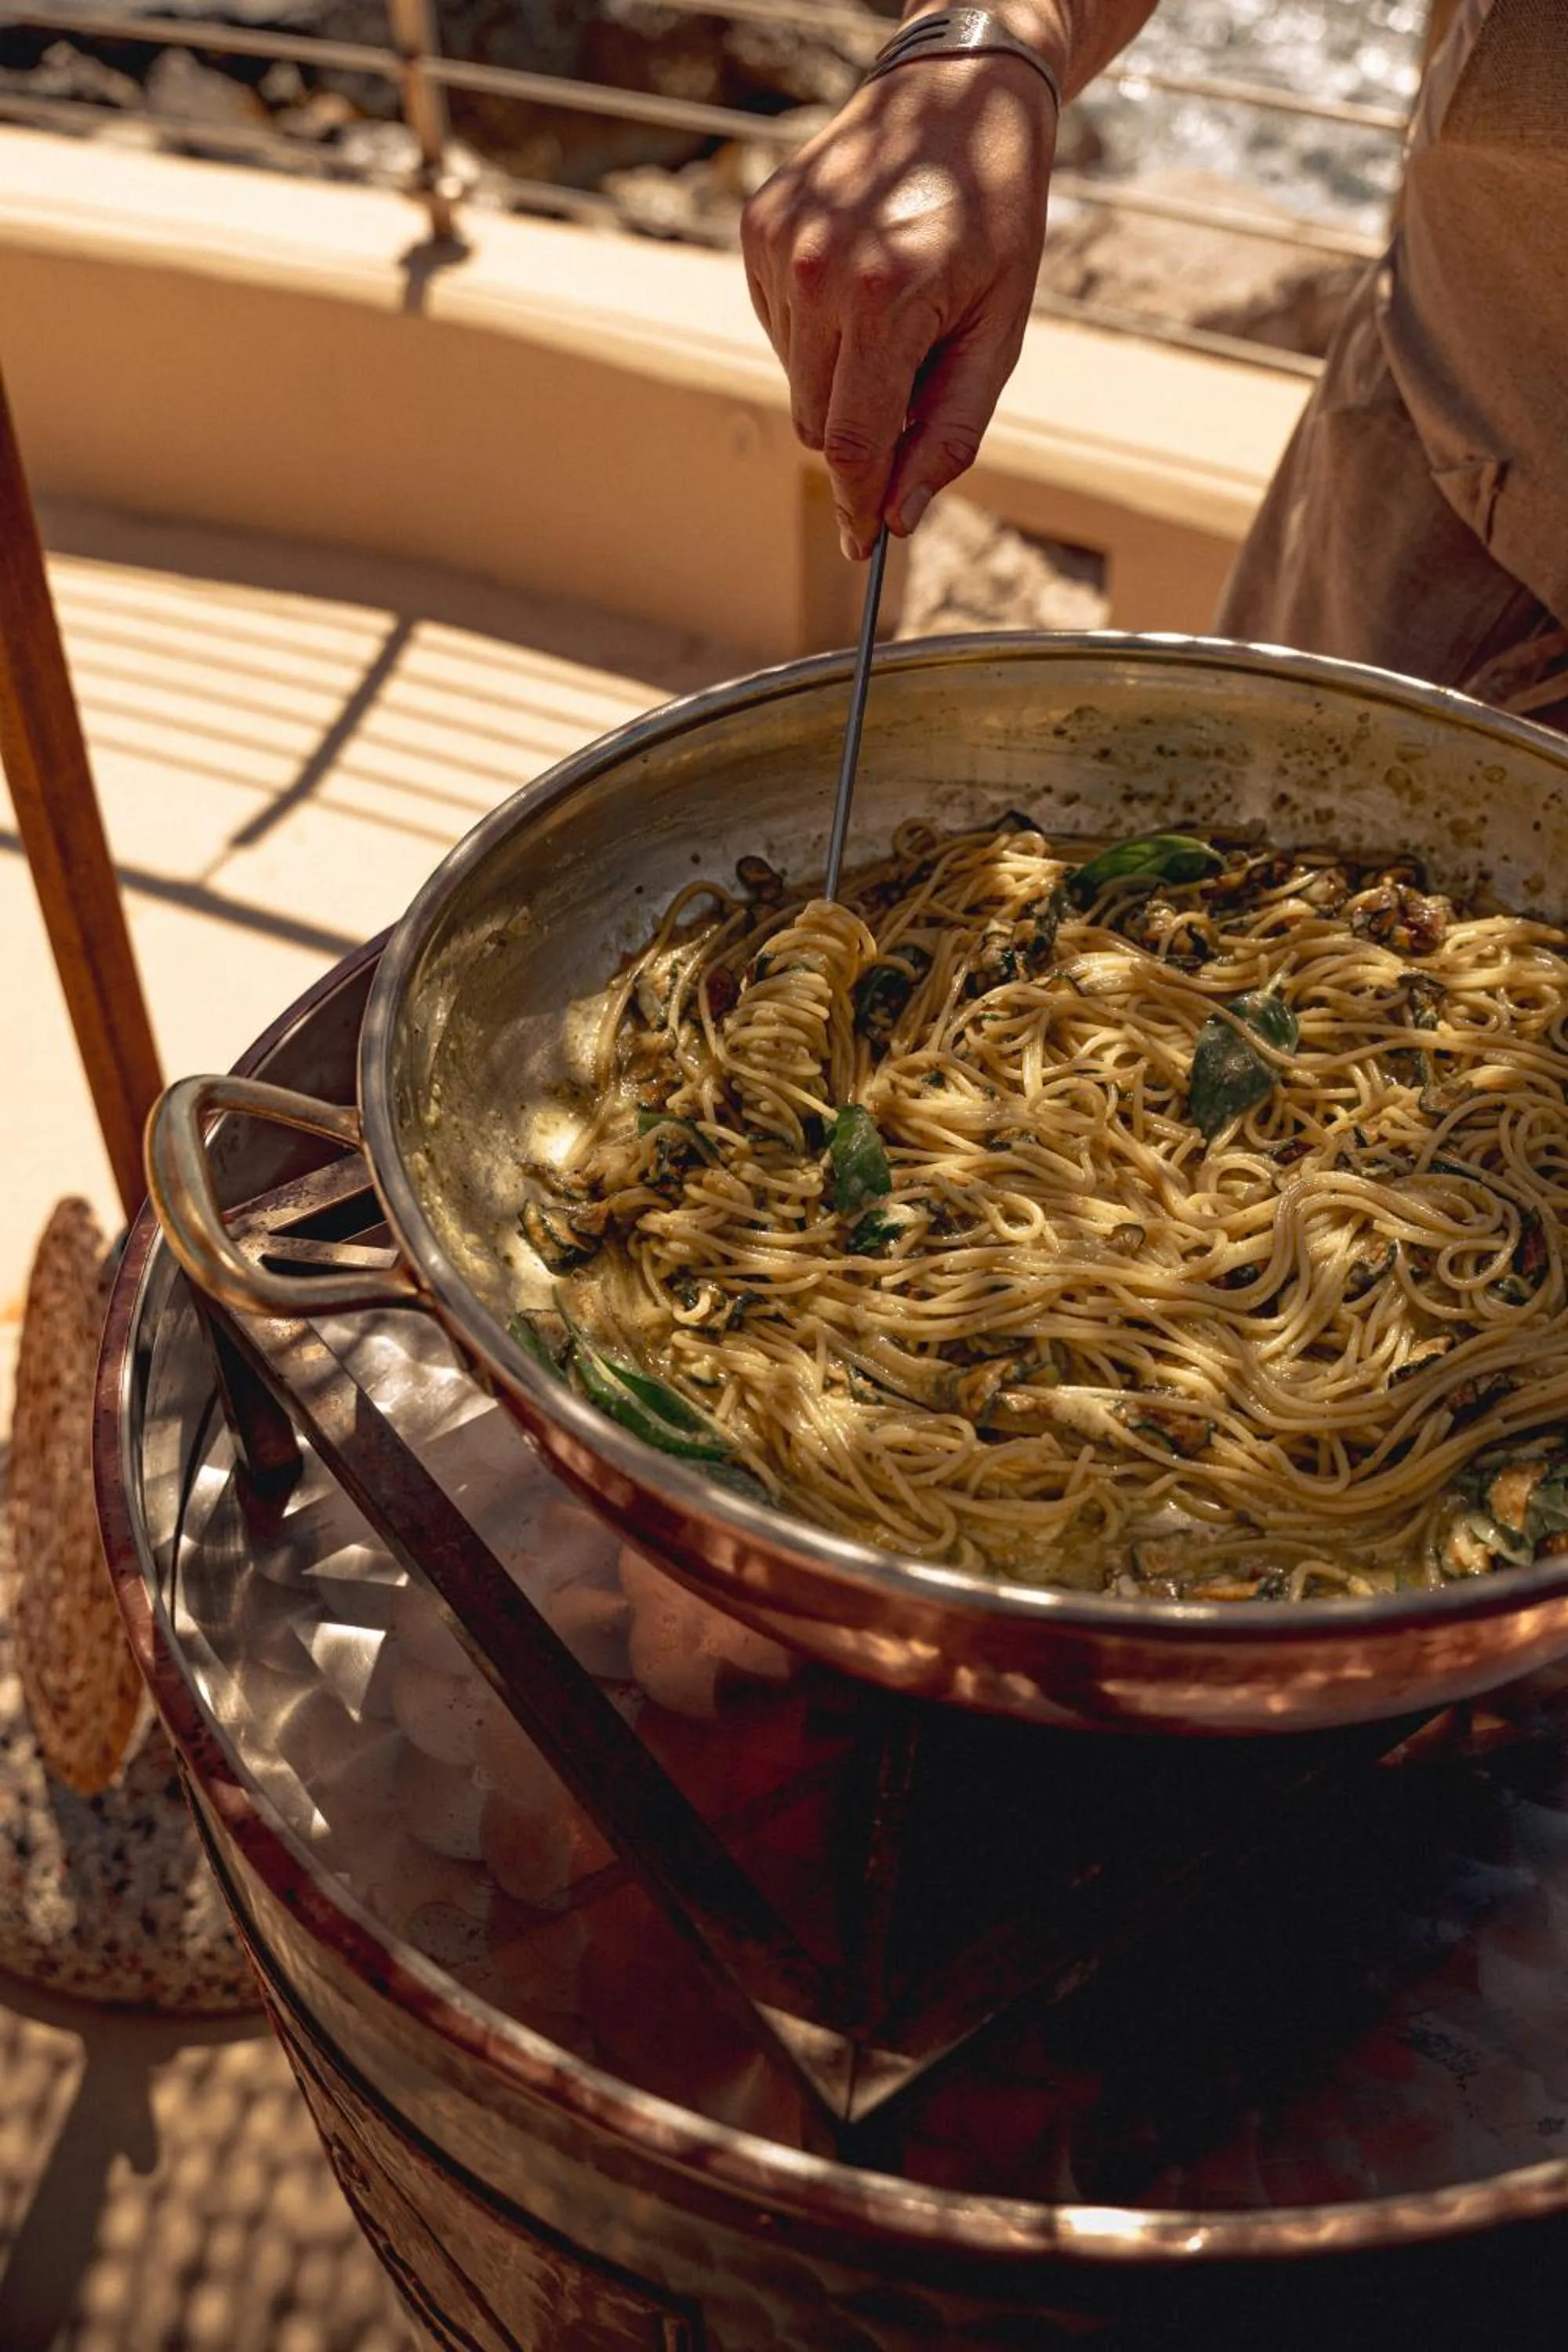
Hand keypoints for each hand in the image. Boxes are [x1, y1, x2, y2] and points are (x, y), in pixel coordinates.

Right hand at [741, 55, 1056, 558]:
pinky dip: (818, 333)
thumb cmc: (995, 212)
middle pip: (819, 423)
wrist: (955, 91)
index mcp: (885, 298)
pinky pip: (779, 330)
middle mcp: (817, 271)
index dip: (860, 504)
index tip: (865, 550)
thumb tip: (900, 517)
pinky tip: (861, 283)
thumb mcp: (999, 329)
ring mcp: (778, 247)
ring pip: (797, 381)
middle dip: (863, 435)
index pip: (853, 443)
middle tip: (916, 389)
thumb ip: (951, 429)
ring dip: (843, 378)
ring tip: (896, 311)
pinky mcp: (757, 229)